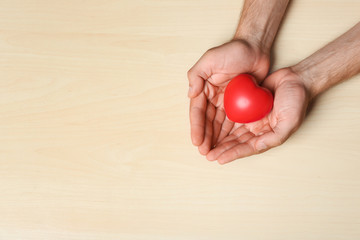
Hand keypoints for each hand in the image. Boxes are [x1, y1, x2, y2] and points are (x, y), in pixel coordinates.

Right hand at [187, 39, 269, 155]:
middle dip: (205, 137)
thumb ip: (197, 75)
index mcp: (204, 89)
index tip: (196, 141)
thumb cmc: (233, 51)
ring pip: (219, 125)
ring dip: (216, 139)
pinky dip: (230, 134)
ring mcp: (227, 103)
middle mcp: (213, 98)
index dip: (196, 127)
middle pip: (207, 122)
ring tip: (214, 153)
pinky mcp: (240, 105)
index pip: (198, 111)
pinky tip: (228, 145)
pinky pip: (234, 122)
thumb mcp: (211, 59)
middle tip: (205, 152)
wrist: (256, 48)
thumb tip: (190, 94)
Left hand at [206, 68, 310, 163]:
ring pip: (231, 130)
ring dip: (218, 137)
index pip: (246, 148)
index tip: (218, 159)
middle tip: (206, 155)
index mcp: (266, 136)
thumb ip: (273, 137)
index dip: (232, 154)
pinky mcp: (246, 104)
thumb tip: (256, 147)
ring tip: (205, 144)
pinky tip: (209, 124)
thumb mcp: (289, 122)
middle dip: (221, 149)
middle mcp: (257, 129)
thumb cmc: (296, 101)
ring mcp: (251, 117)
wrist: (297, 78)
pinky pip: (231, 114)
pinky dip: (221, 120)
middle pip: (236, 142)